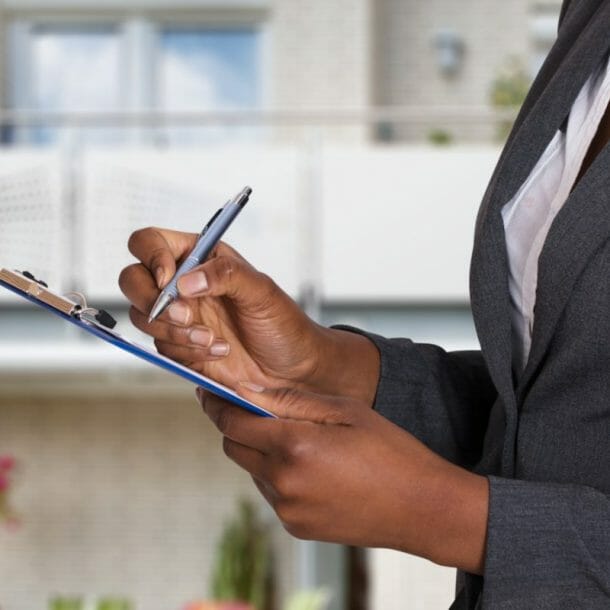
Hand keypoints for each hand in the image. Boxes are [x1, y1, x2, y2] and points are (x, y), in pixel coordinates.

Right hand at [119, 227, 379, 401]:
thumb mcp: (262, 291)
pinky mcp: (178, 346)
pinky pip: (160, 346)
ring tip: (211, 339)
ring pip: (141, 315)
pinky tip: (218, 352)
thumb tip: (186, 280)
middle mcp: (182, 283)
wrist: (290, 370)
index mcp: (200, 257)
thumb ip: (226, 274)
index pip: (151, 242)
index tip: (169, 280)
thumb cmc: (283, 324)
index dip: (151, 256)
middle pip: (132, 279)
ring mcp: (178, 315)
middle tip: (187, 315)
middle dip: (153, 300)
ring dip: (172, 330)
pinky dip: (185, 351)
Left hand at [199, 383, 488, 574]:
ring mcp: (287, 509)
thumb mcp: (345, 411)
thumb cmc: (390, 451)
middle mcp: (282, 482)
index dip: (216, 404)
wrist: (421, 507)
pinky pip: (272, 493)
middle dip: (238, 426)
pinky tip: (312, 467)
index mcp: (294, 446)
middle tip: (259, 410)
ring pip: (253, 470)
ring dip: (262, 452)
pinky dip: (278, 475)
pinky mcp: (296, 527)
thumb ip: (293, 400)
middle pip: (234, 447)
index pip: (232, 421)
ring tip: (301, 441)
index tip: (207, 392)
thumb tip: (251, 390)